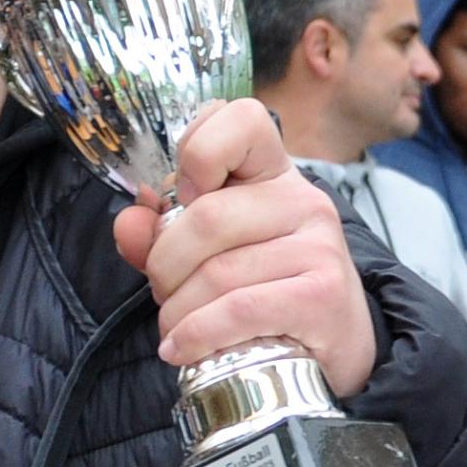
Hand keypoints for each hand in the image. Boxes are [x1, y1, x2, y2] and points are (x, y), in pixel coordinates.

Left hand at [109, 102, 379, 399]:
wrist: (336, 349)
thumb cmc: (265, 290)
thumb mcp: (210, 252)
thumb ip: (162, 233)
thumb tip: (129, 224)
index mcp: (273, 172)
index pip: (240, 117)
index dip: (197, 149)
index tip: (183, 197)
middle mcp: (302, 200)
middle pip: (207, 217)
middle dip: (165, 266)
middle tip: (165, 294)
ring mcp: (318, 246)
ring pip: (216, 272)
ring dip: (177, 312)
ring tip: (175, 330)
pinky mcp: (322, 296)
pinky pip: (238, 310)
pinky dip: (197, 335)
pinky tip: (182, 349)